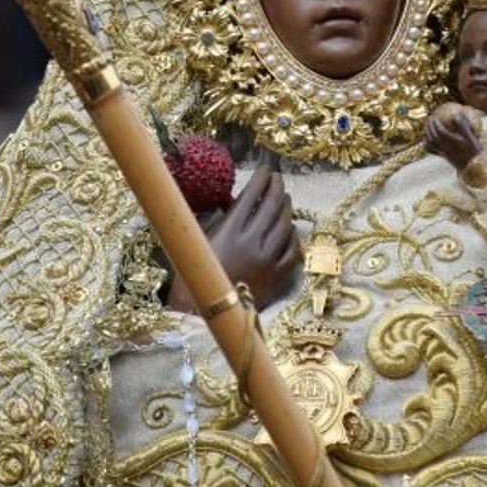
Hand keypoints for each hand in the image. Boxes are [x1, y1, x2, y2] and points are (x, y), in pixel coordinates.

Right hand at [168, 169, 298, 313]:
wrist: (202, 316)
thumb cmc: (193, 277)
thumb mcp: (199, 241)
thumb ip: (220, 221)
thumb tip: (235, 203)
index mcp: (229, 231)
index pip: (252, 195)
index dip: (261, 179)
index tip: (265, 170)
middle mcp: (250, 242)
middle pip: (272, 206)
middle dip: (277, 187)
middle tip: (278, 179)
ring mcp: (266, 260)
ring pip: (285, 225)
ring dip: (287, 208)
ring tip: (285, 198)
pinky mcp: (276, 278)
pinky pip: (292, 251)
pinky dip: (293, 237)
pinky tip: (291, 229)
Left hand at [422, 103, 482, 169]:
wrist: (474, 167)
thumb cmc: (473, 151)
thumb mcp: (471, 137)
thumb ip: (463, 126)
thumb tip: (456, 114)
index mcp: (452, 142)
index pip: (440, 132)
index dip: (436, 124)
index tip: (435, 117)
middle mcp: (446, 147)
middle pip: (433, 136)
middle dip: (430, 128)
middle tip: (429, 120)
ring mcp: (444, 153)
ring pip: (431, 143)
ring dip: (427, 135)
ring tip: (426, 128)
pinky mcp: (444, 157)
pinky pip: (433, 151)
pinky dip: (428, 145)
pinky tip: (427, 141)